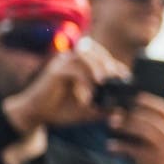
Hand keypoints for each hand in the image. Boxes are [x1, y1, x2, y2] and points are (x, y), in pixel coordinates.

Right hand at [3, 40, 127, 134]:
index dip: (114, 63)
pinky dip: (83, 82)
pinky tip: (87, 98)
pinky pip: (72, 71)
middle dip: (107, 61)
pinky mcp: (54, 72)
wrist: (36, 115)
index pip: (100, 55)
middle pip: (92, 48)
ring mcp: (61, 63)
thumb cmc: (61, 110)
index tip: (127, 78)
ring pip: (83, 54)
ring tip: (104, 83)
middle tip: (117, 78)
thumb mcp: (88, 110)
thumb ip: (104, 107)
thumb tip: (122, 109)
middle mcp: (69, 59)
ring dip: (96, 66)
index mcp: (78, 64)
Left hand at [107, 93, 163, 163]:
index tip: (135, 97)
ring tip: (111, 123)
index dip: (151, 101)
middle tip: (116, 111)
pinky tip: (110, 146)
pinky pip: (135, 149)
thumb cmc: (156, 153)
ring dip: (125, 125)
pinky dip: (120, 147)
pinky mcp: (155, 161)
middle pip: (154, 118)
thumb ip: (162, 117)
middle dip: (133, 112)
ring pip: (145, 130)